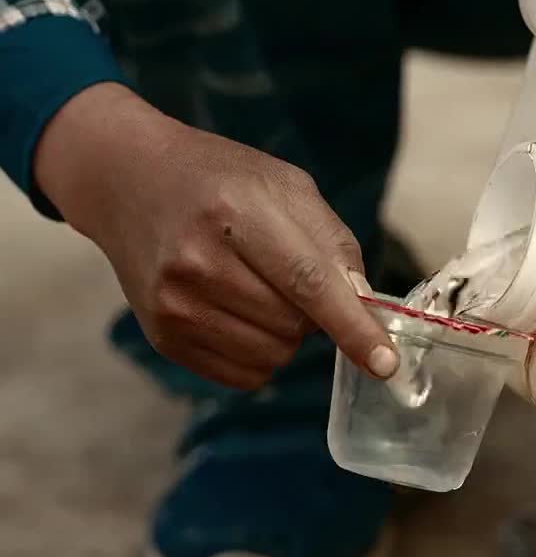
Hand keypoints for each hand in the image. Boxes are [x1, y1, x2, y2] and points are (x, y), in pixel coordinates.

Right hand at [34, 83, 397, 389]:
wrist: (129, 180)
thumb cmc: (221, 180)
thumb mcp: (287, 187)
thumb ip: (334, 245)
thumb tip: (366, 307)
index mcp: (238, 212)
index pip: (309, 283)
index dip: (352, 327)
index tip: (385, 364)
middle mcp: (198, 261)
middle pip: (294, 326)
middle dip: (310, 312)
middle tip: (283, 273)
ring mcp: (173, 303)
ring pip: (272, 356)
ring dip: (284, 334)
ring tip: (256, 288)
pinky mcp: (163, 335)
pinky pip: (243, 376)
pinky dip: (258, 355)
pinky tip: (236, 312)